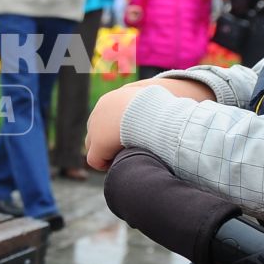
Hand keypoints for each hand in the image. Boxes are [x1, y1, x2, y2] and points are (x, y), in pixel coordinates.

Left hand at [85, 78, 212, 169]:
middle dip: (107, 141)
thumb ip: (156, 109)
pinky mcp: (97, 144)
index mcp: (112, 99)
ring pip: (94, 146)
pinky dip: (105, 164)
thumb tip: (170, 112)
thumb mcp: (159, 102)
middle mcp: (99, 111)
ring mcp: (95, 127)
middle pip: (95, 131)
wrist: (152, 114)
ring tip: (125, 158)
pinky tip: (120, 164)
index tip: (131, 138)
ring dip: (107, 153)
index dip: (115, 131)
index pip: (105, 117)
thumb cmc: (161, 109)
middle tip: (125, 150)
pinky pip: (94, 160)